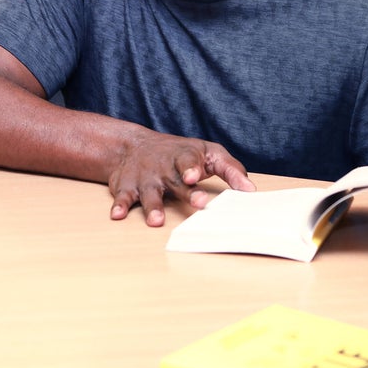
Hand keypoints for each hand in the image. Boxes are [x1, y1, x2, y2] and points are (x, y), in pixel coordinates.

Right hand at [108, 135, 255, 226]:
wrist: (134, 145)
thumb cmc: (180, 154)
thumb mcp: (209, 153)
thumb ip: (230, 170)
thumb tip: (250, 191)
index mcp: (184, 157)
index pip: (189, 161)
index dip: (191, 168)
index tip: (194, 176)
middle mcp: (164, 168)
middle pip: (175, 181)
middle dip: (185, 192)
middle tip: (198, 202)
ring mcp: (145, 178)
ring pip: (149, 193)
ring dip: (152, 206)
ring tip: (156, 221)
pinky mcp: (127, 187)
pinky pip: (123, 197)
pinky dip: (119, 206)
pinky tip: (117, 216)